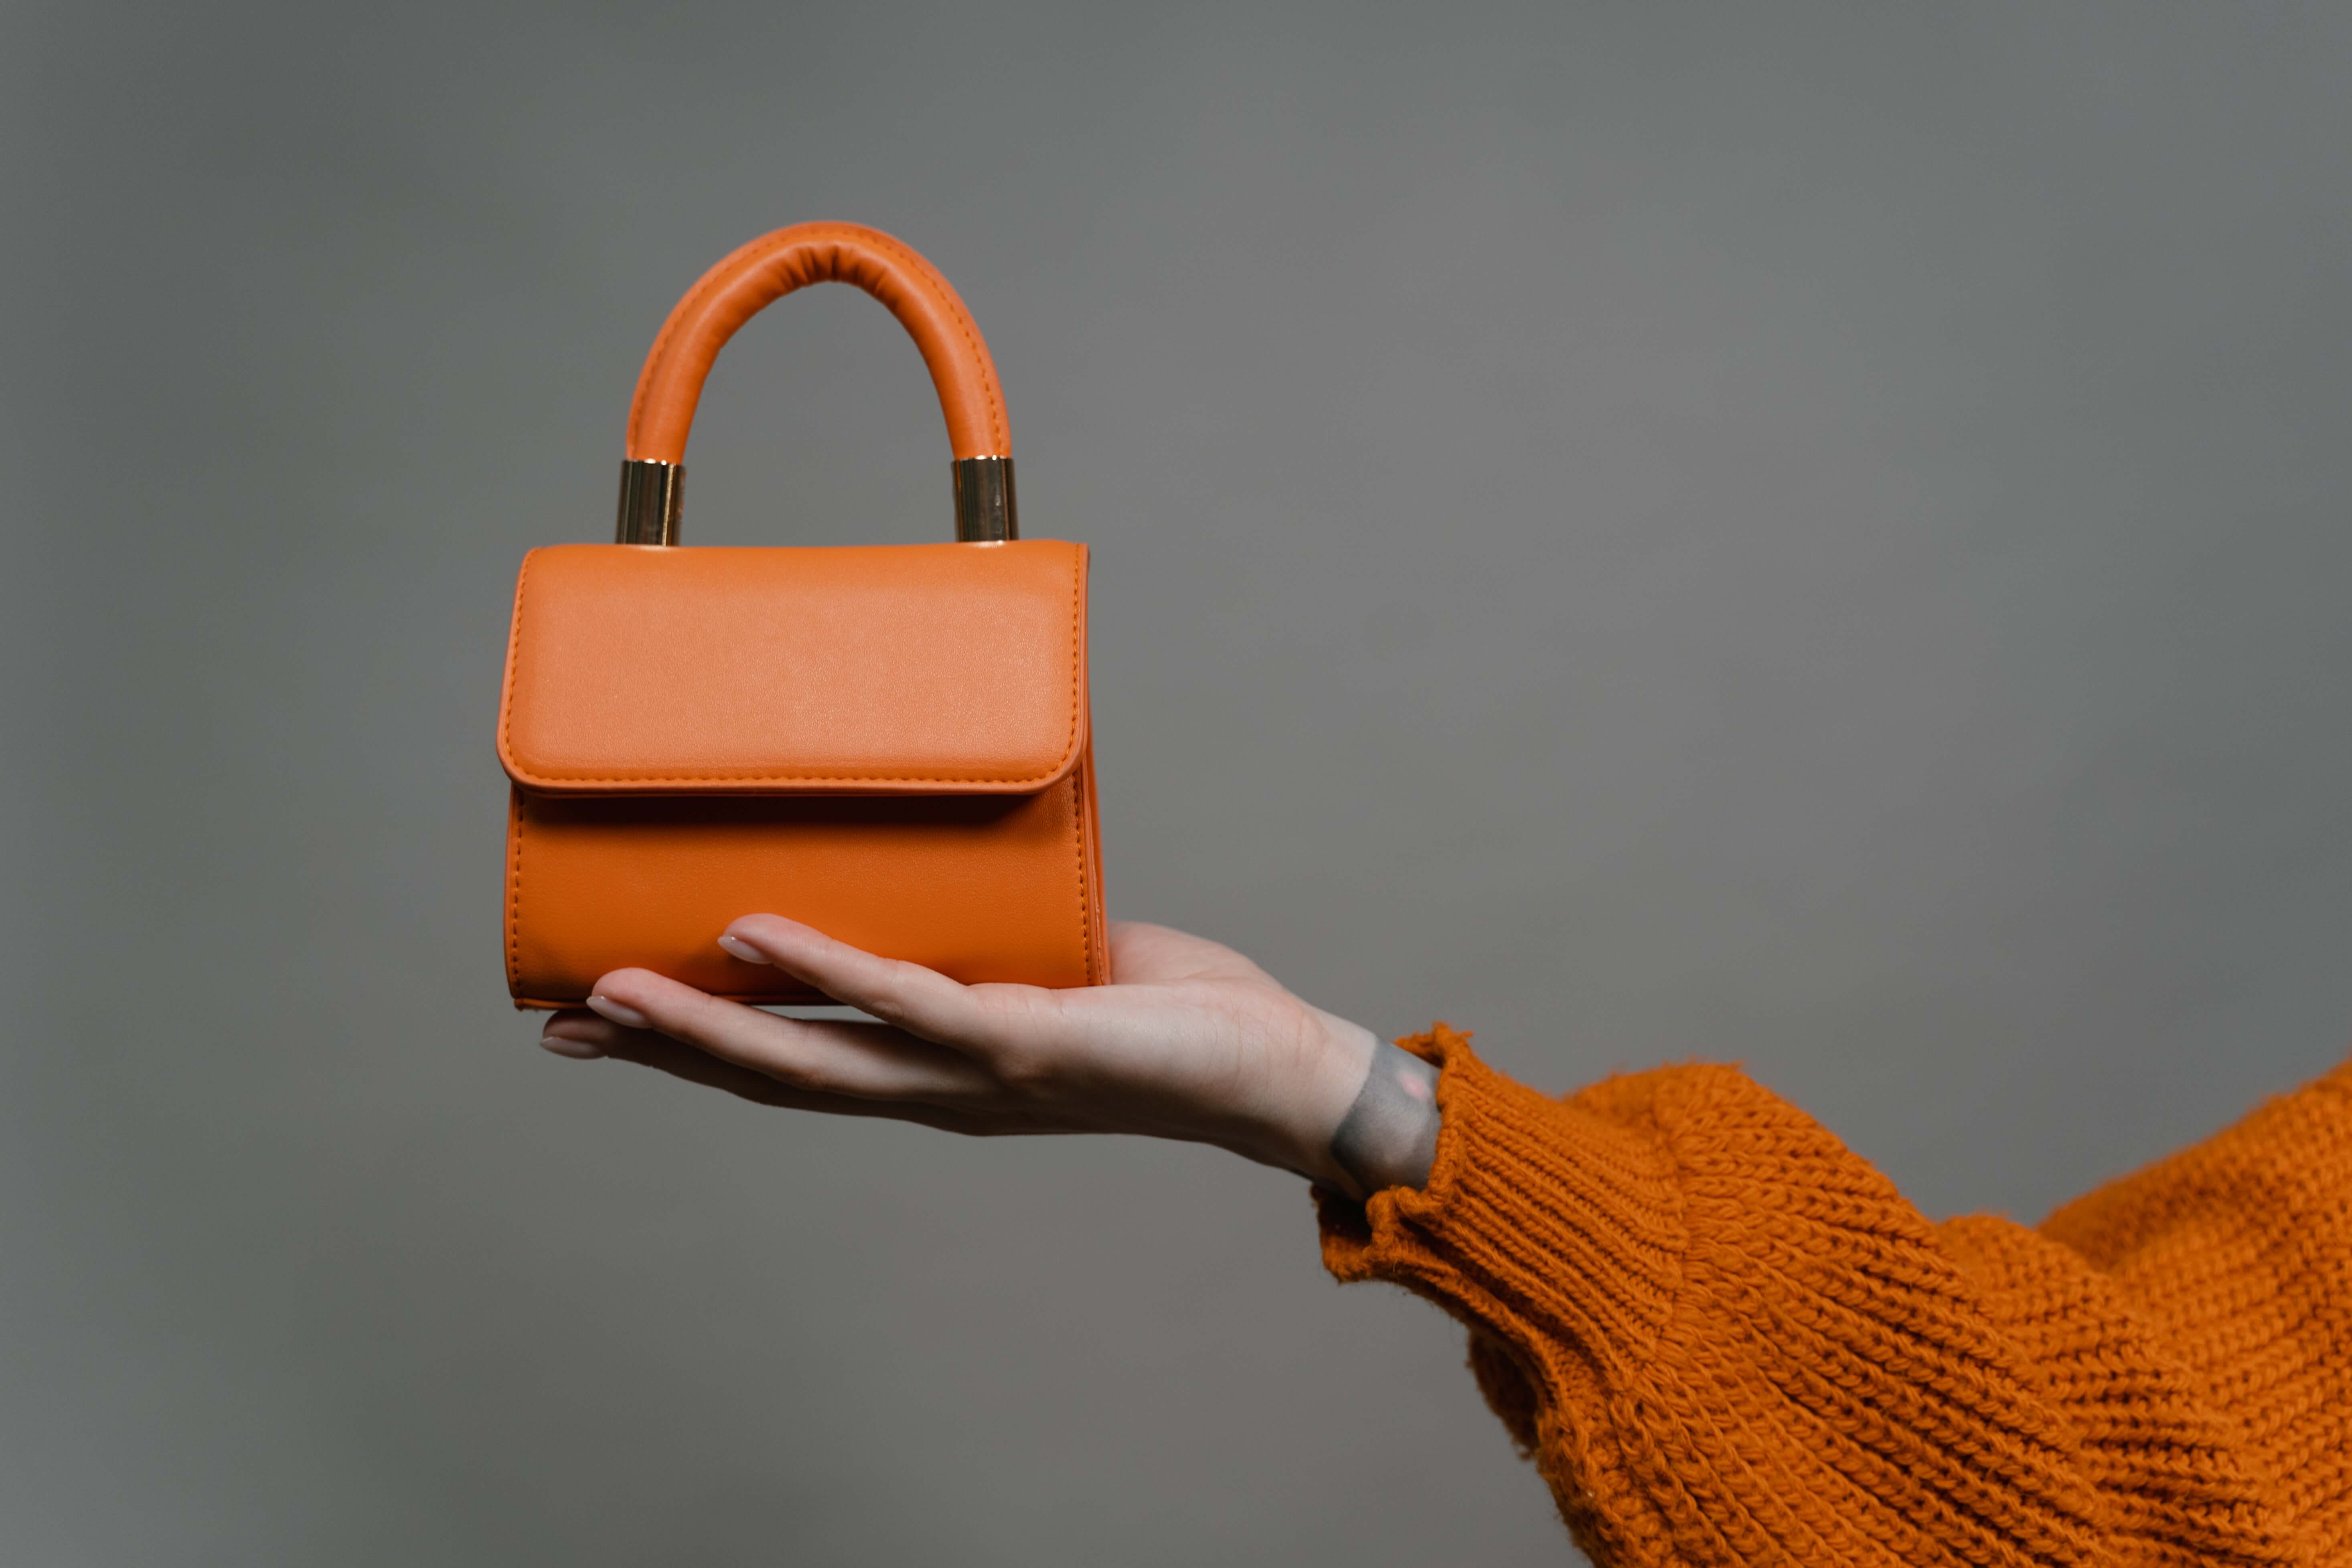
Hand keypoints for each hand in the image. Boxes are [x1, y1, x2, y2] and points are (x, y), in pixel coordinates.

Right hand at [537, 916, 1439, 1198]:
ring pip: (811, 1055)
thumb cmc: (1166, 1015)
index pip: (793, 1065)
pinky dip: (825, 968)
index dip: (695, 1050)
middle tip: (555, 1029)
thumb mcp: (1047, 969)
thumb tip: (941, 862)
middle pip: (771, 1076)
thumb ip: (983, 939)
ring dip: (705, 1023)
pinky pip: (905, 1000)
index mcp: (936, 1072)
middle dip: (663, 1054)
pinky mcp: (1022, 1042)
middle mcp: (936, 1088)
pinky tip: (753, 934)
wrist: (1269, 1070)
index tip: (603, 1023)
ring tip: (608, 992)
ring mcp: (972, 1073)